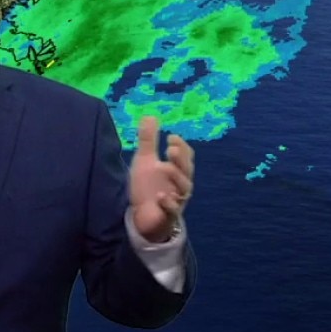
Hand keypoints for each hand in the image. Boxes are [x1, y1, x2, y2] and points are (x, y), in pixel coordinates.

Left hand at [129, 116, 194, 241]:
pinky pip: (173, 209)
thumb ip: (148, 140)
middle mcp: (180, 183)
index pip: (186, 156)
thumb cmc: (148, 187)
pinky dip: (169, 202)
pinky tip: (161, 196)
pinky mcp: (168, 215)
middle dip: (180, 159)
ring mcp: (176, 199)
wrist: (143, 216)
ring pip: (183, 188)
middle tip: (169, 148)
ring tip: (162, 166)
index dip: (181, 146)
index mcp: (177, 169)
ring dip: (174, 176)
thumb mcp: (145, 161)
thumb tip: (151, 115)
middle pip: (187, 169)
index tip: (170, 136)